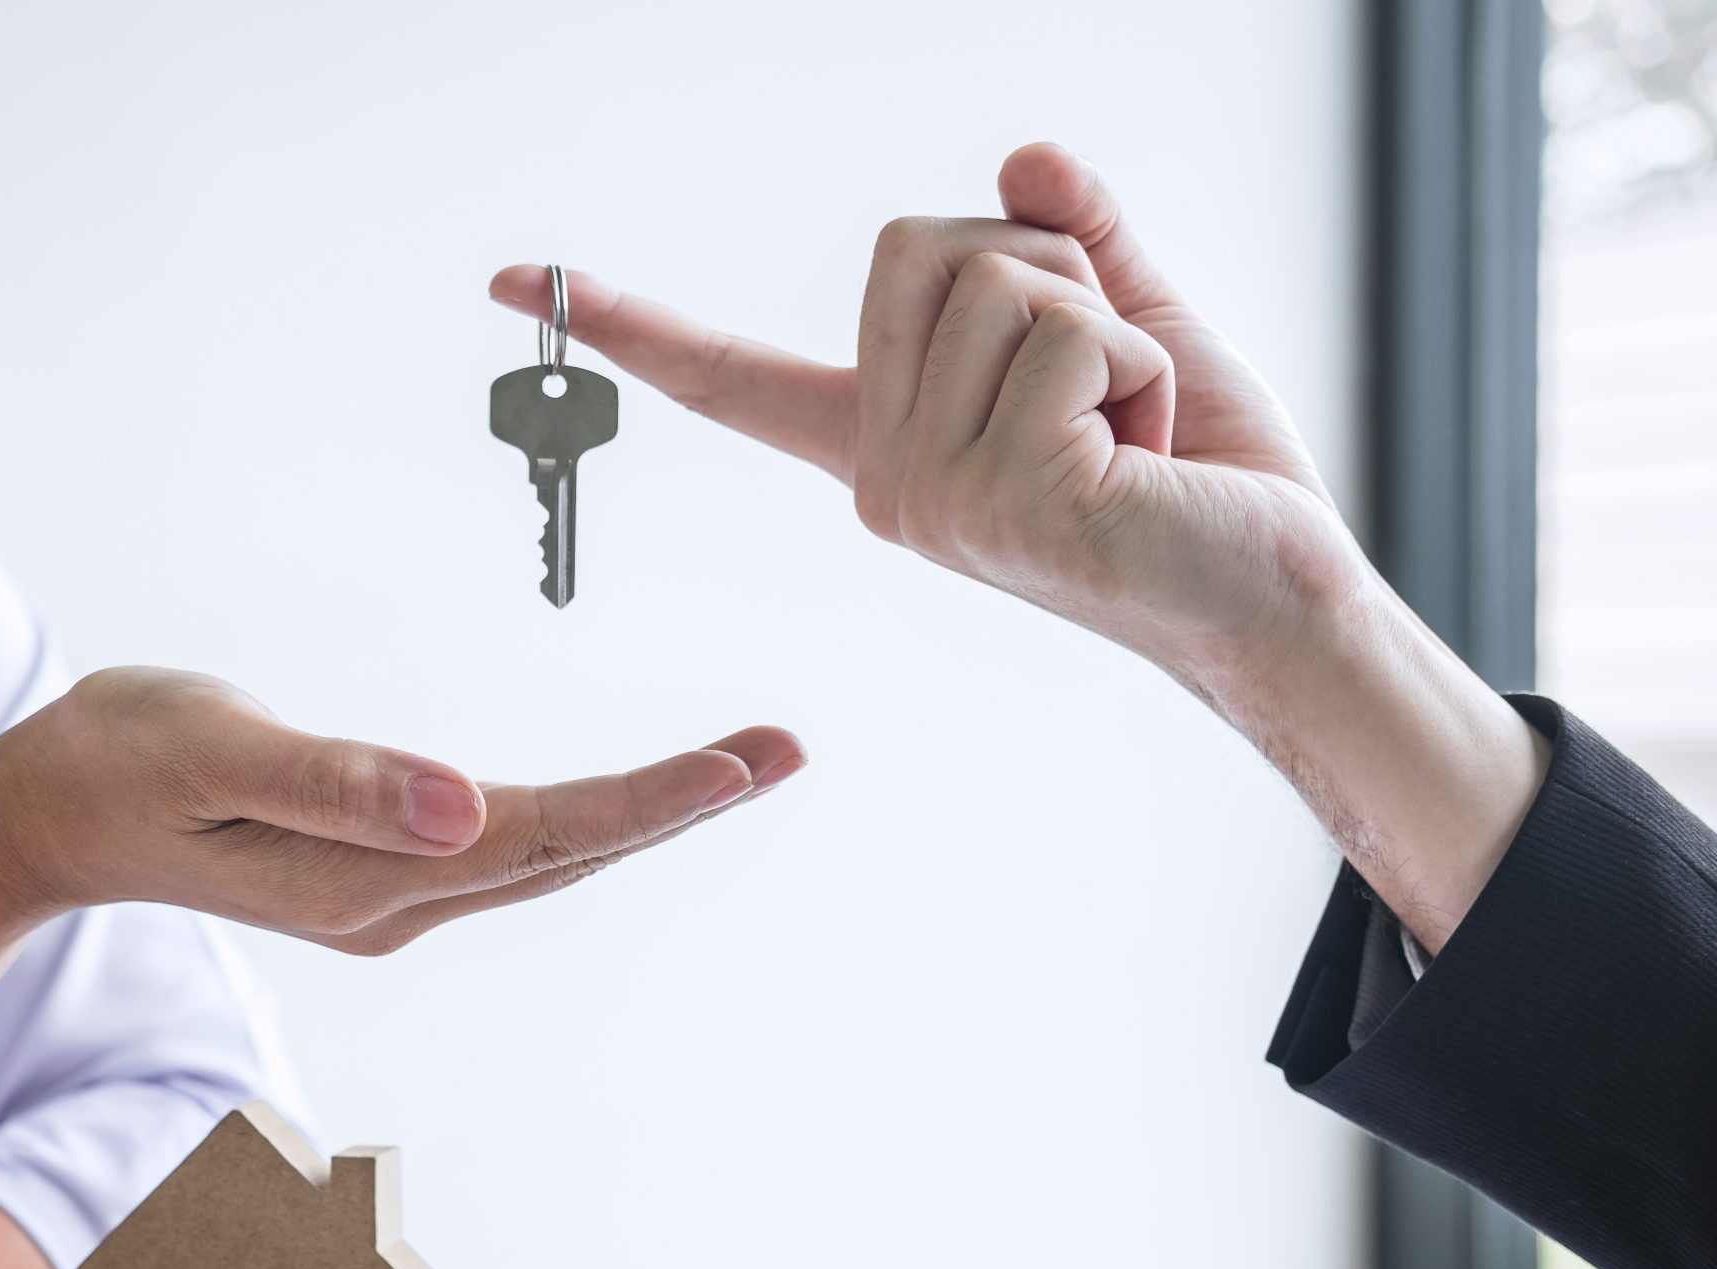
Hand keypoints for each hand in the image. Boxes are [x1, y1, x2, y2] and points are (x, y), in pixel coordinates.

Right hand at [0, 666, 803, 955]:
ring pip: (545, 858)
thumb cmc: (118, 764)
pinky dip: (582, 821)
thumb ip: (339, 781)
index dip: (646, 803)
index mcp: (363, 880)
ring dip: (644, 815)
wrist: (45, 817)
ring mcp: (385, 901)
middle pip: (566, 853)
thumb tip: (466, 807)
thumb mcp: (213, 754)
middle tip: (786, 748)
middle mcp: (391, 906)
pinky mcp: (374, 879)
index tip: (741, 765)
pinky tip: (629, 803)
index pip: (539, 837)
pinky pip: (506, 853)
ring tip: (740, 764)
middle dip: (681, 805)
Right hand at [489, 142, 1366, 688]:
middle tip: (1101, 387)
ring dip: (1107, 322)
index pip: (733, 377)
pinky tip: (1144, 457)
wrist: (1277, 590)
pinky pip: (1066, 326)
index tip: (516, 280)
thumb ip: (1070, 235)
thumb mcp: (1130, 323)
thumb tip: (1023, 153)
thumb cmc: (1199, 475)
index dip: (630, 321)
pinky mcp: (996, 500)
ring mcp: (925, 500)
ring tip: (1128, 431)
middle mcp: (879, 483)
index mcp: (882, 446)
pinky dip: (1137, 364)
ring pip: (1000, 271)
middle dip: (1047, 271)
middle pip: (917, 243)